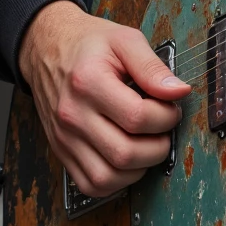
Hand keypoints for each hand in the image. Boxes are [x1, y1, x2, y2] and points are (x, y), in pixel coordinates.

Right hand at [18, 0, 190, 198]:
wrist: (46, 48)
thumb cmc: (88, 44)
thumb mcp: (124, 40)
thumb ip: (152, 67)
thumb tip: (179, 92)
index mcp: (89, 82)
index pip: (137, 117)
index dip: (166, 117)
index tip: (172, 108)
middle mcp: (73, 114)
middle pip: (124, 153)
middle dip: (157, 147)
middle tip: (164, 130)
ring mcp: (64, 137)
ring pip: (107, 177)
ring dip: (138, 168)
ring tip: (148, 146)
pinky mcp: (61, 151)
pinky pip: (90, 184)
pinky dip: (115, 181)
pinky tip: (127, 160)